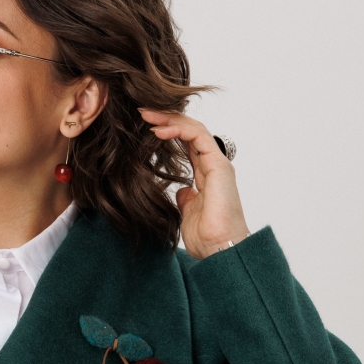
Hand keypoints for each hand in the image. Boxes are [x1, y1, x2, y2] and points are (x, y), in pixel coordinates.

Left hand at [139, 109, 249, 258]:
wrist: (220, 250)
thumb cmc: (207, 239)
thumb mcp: (189, 215)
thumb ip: (186, 200)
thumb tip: (182, 192)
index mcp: (207, 176)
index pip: (187, 144)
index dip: (168, 132)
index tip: (146, 127)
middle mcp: (214, 166)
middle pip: (190, 132)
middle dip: (167, 119)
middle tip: (143, 112)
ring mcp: (218, 164)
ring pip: (194, 129)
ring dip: (170, 119)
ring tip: (148, 115)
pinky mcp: (219, 166)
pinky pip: (198, 137)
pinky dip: (178, 129)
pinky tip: (160, 131)